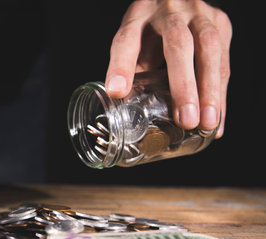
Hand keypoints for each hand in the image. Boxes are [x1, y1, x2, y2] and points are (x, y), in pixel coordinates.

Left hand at [105, 0, 231, 137]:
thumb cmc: (151, 25)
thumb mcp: (133, 41)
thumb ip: (129, 68)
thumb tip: (122, 102)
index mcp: (139, 16)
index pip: (127, 39)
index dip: (121, 66)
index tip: (118, 91)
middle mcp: (171, 11)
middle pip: (177, 44)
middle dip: (182, 84)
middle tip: (185, 118)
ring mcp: (199, 14)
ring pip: (209, 49)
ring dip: (210, 90)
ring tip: (207, 123)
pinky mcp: (221, 23)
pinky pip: (224, 60)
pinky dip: (221, 93)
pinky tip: (217, 118)